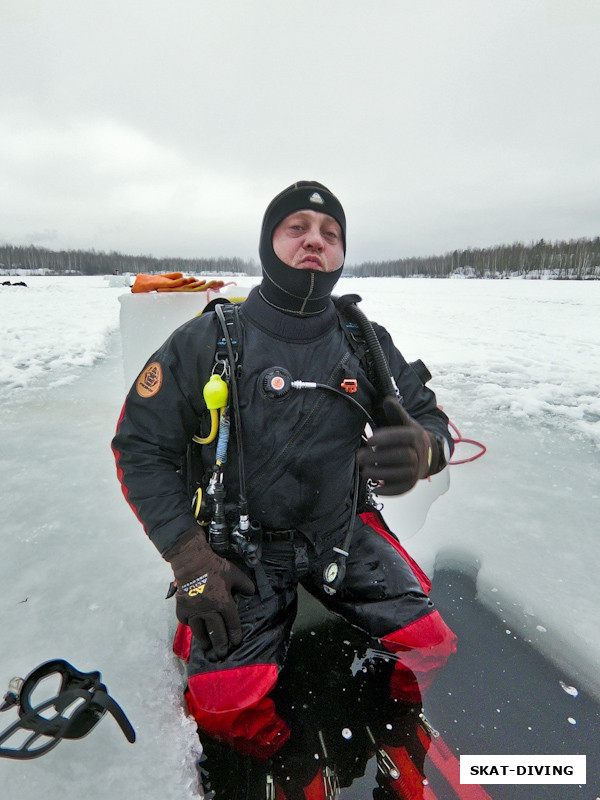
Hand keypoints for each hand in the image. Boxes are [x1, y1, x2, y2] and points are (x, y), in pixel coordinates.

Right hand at [165, 527, 254, 657]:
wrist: (192, 563)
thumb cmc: (215, 567)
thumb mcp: (235, 573)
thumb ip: (245, 584)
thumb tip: (251, 593)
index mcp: (224, 604)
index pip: (232, 624)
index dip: (234, 634)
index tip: (236, 642)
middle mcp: (210, 612)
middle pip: (217, 632)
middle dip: (221, 644)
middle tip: (222, 653)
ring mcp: (195, 612)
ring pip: (200, 632)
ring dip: (205, 640)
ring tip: (207, 646)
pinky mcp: (183, 609)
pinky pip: (187, 622)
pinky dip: (190, 626)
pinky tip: (193, 628)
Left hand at [357, 396, 435, 495]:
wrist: (429, 454)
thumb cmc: (411, 437)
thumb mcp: (405, 422)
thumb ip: (396, 412)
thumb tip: (388, 400)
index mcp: (416, 437)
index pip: (402, 437)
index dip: (386, 439)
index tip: (370, 440)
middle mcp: (419, 454)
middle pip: (402, 457)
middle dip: (379, 458)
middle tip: (359, 457)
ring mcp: (416, 470)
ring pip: (401, 474)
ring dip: (381, 474)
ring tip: (364, 472)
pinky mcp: (412, 483)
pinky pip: (402, 489)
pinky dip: (389, 491)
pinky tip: (375, 489)